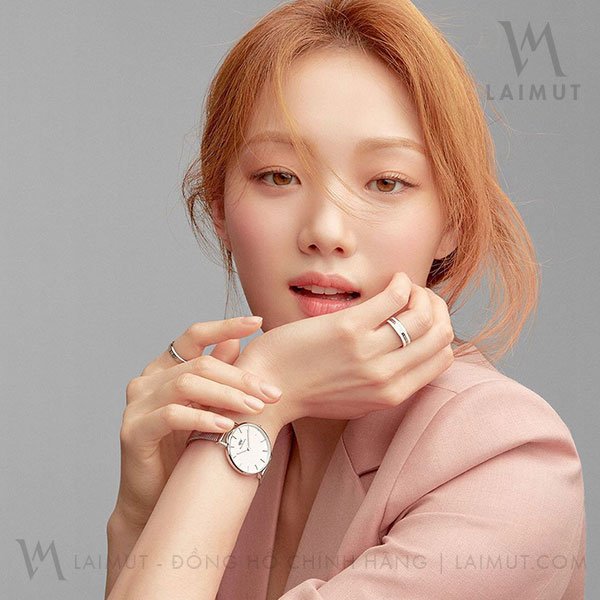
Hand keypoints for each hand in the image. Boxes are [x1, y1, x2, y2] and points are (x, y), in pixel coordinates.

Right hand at [111, 317, 282, 528]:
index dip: (224, 326)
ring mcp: (136, 405)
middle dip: (239, 376)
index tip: (257, 321)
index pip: (194, 336)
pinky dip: (202, 417)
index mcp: (164, 369)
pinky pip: (171, 415)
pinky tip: (226, 426)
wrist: (156, 500)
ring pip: (186, 384)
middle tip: (271, 392)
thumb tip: (237, 342)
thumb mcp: (207, 409)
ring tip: (254, 408)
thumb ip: (217, 376)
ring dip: (226, 395)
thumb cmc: (185, 451)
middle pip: (198, 364)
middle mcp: (147, 381)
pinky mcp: (133, 431)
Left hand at [235, 272, 454, 424]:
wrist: (268, 388)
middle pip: (441, 334)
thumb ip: (388, 383)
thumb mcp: (358, 399)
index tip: (425, 317)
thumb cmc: (309, 390)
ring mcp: (368, 353)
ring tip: (405, 287)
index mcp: (392, 395)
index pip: (444, 357)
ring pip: (423, 314)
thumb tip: (412, 353)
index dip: (442, 330)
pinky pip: (394, 297)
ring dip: (421, 293)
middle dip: (438, 308)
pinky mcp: (348, 329)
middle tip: (419, 297)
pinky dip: (402, 283)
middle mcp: (386, 377)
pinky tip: (394, 279)